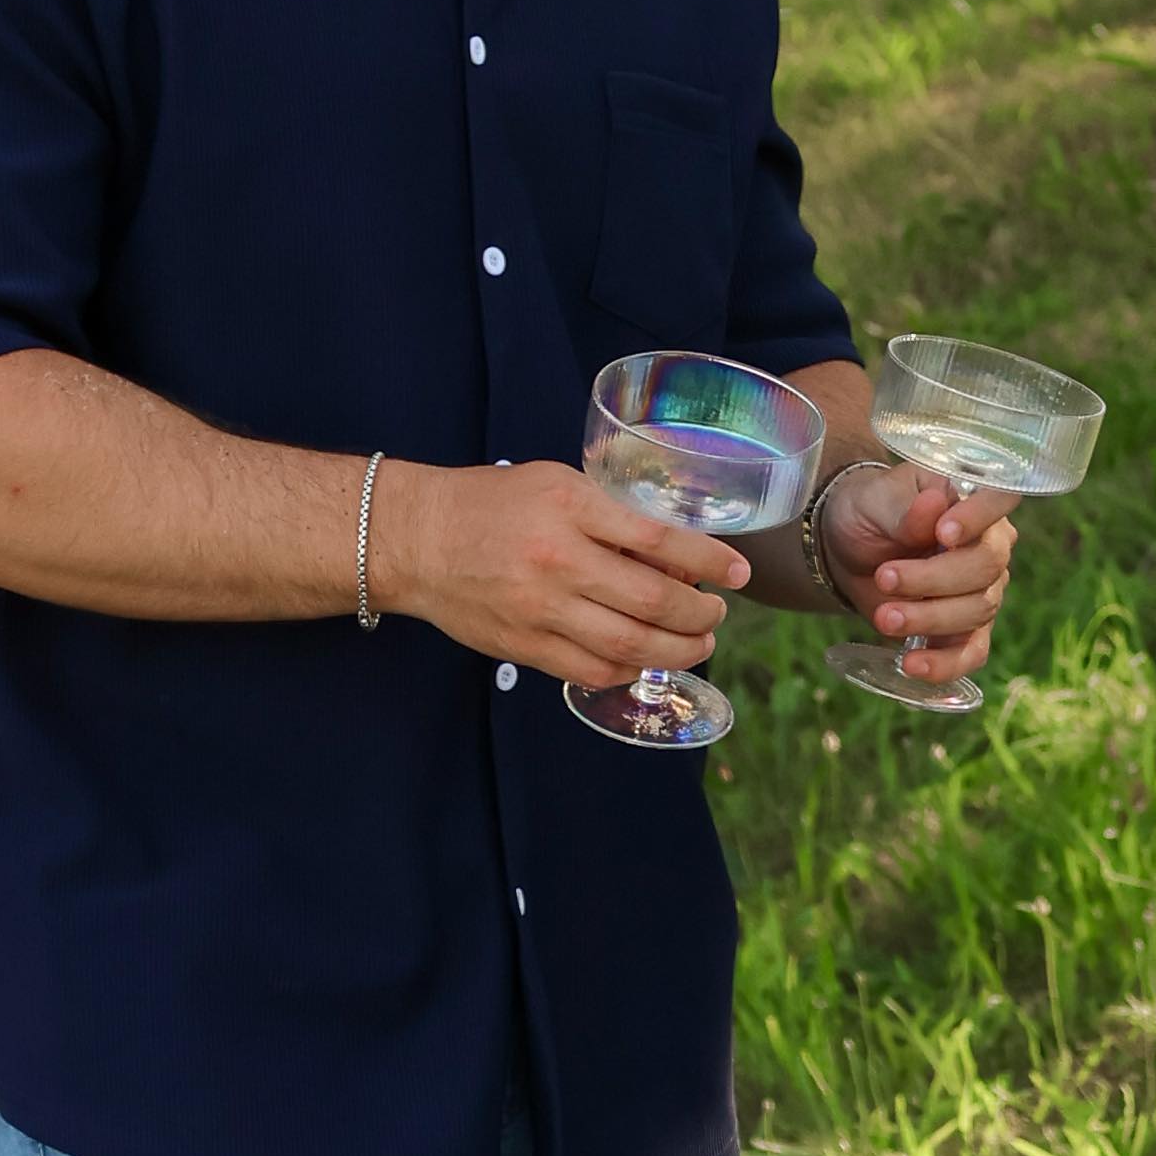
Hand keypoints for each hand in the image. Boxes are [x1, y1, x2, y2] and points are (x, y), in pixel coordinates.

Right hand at [376, 454, 747, 686]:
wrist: (416, 539)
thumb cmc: (491, 504)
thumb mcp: (557, 485)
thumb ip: (612, 515)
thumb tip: (676, 556)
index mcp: (571, 509)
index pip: (659, 541)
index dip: (709, 561)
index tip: (738, 572)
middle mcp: (558, 561)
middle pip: (653, 602)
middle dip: (701, 615)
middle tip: (716, 613)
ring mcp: (540, 610)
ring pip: (630, 645)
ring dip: (678, 650)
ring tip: (697, 642)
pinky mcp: (524, 646)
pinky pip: (592, 670)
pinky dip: (630, 669)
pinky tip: (646, 658)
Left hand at [811, 449, 1020, 689]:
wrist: (849, 551)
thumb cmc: (870, 512)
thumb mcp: (876, 501)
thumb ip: (905, 509)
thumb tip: (934, 503)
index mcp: (974, 502)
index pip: (998, 502)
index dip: (977, 519)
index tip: (942, 533)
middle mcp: (990, 547)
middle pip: (986, 567)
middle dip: (933, 578)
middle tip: (884, 578)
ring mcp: (983, 592)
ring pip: (976, 610)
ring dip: (928, 617)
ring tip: (883, 617)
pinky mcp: (966, 631)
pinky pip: (971, 653)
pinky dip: (944, 664)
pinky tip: (912, 664)